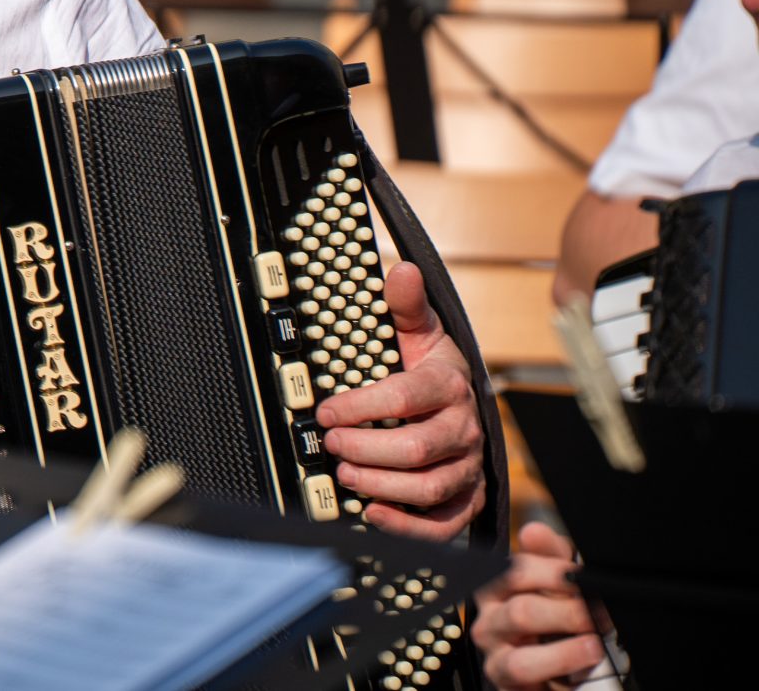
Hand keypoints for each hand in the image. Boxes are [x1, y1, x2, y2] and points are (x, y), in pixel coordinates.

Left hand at [311, 261, 486, 539]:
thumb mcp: (420, 333)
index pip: (406, 397)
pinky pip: (446, 523)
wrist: (465, 404)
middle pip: (417, 448)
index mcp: (450, 386)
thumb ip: (407, 305)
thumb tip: (400, 270)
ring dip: (382, 485)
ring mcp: (468, 467)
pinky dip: (410, 525)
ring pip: (431, 486)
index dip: (362, 406)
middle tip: (331, 443)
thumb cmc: (432, 369)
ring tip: (345, 474)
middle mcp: (465, 429)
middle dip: (366, 449)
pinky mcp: (468, 498)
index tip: (327, 410)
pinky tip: (374, 513)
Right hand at [473, 522, 605, 688]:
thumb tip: (533, 531)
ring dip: (565, 652)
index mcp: (496, 588)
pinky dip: (557, 674)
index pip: (514, 572)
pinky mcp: (505, 683)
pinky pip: (525, 679)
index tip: (584, 577)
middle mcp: (489, 621)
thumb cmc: (558, 621)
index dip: (553, 573)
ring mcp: (496, 655)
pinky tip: (581, 669)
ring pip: (522, 658)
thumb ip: (553, 558)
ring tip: (595, 647)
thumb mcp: (561, 585)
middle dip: (568, 614)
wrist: (563, 670)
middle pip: (522, 612)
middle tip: (600, 615)